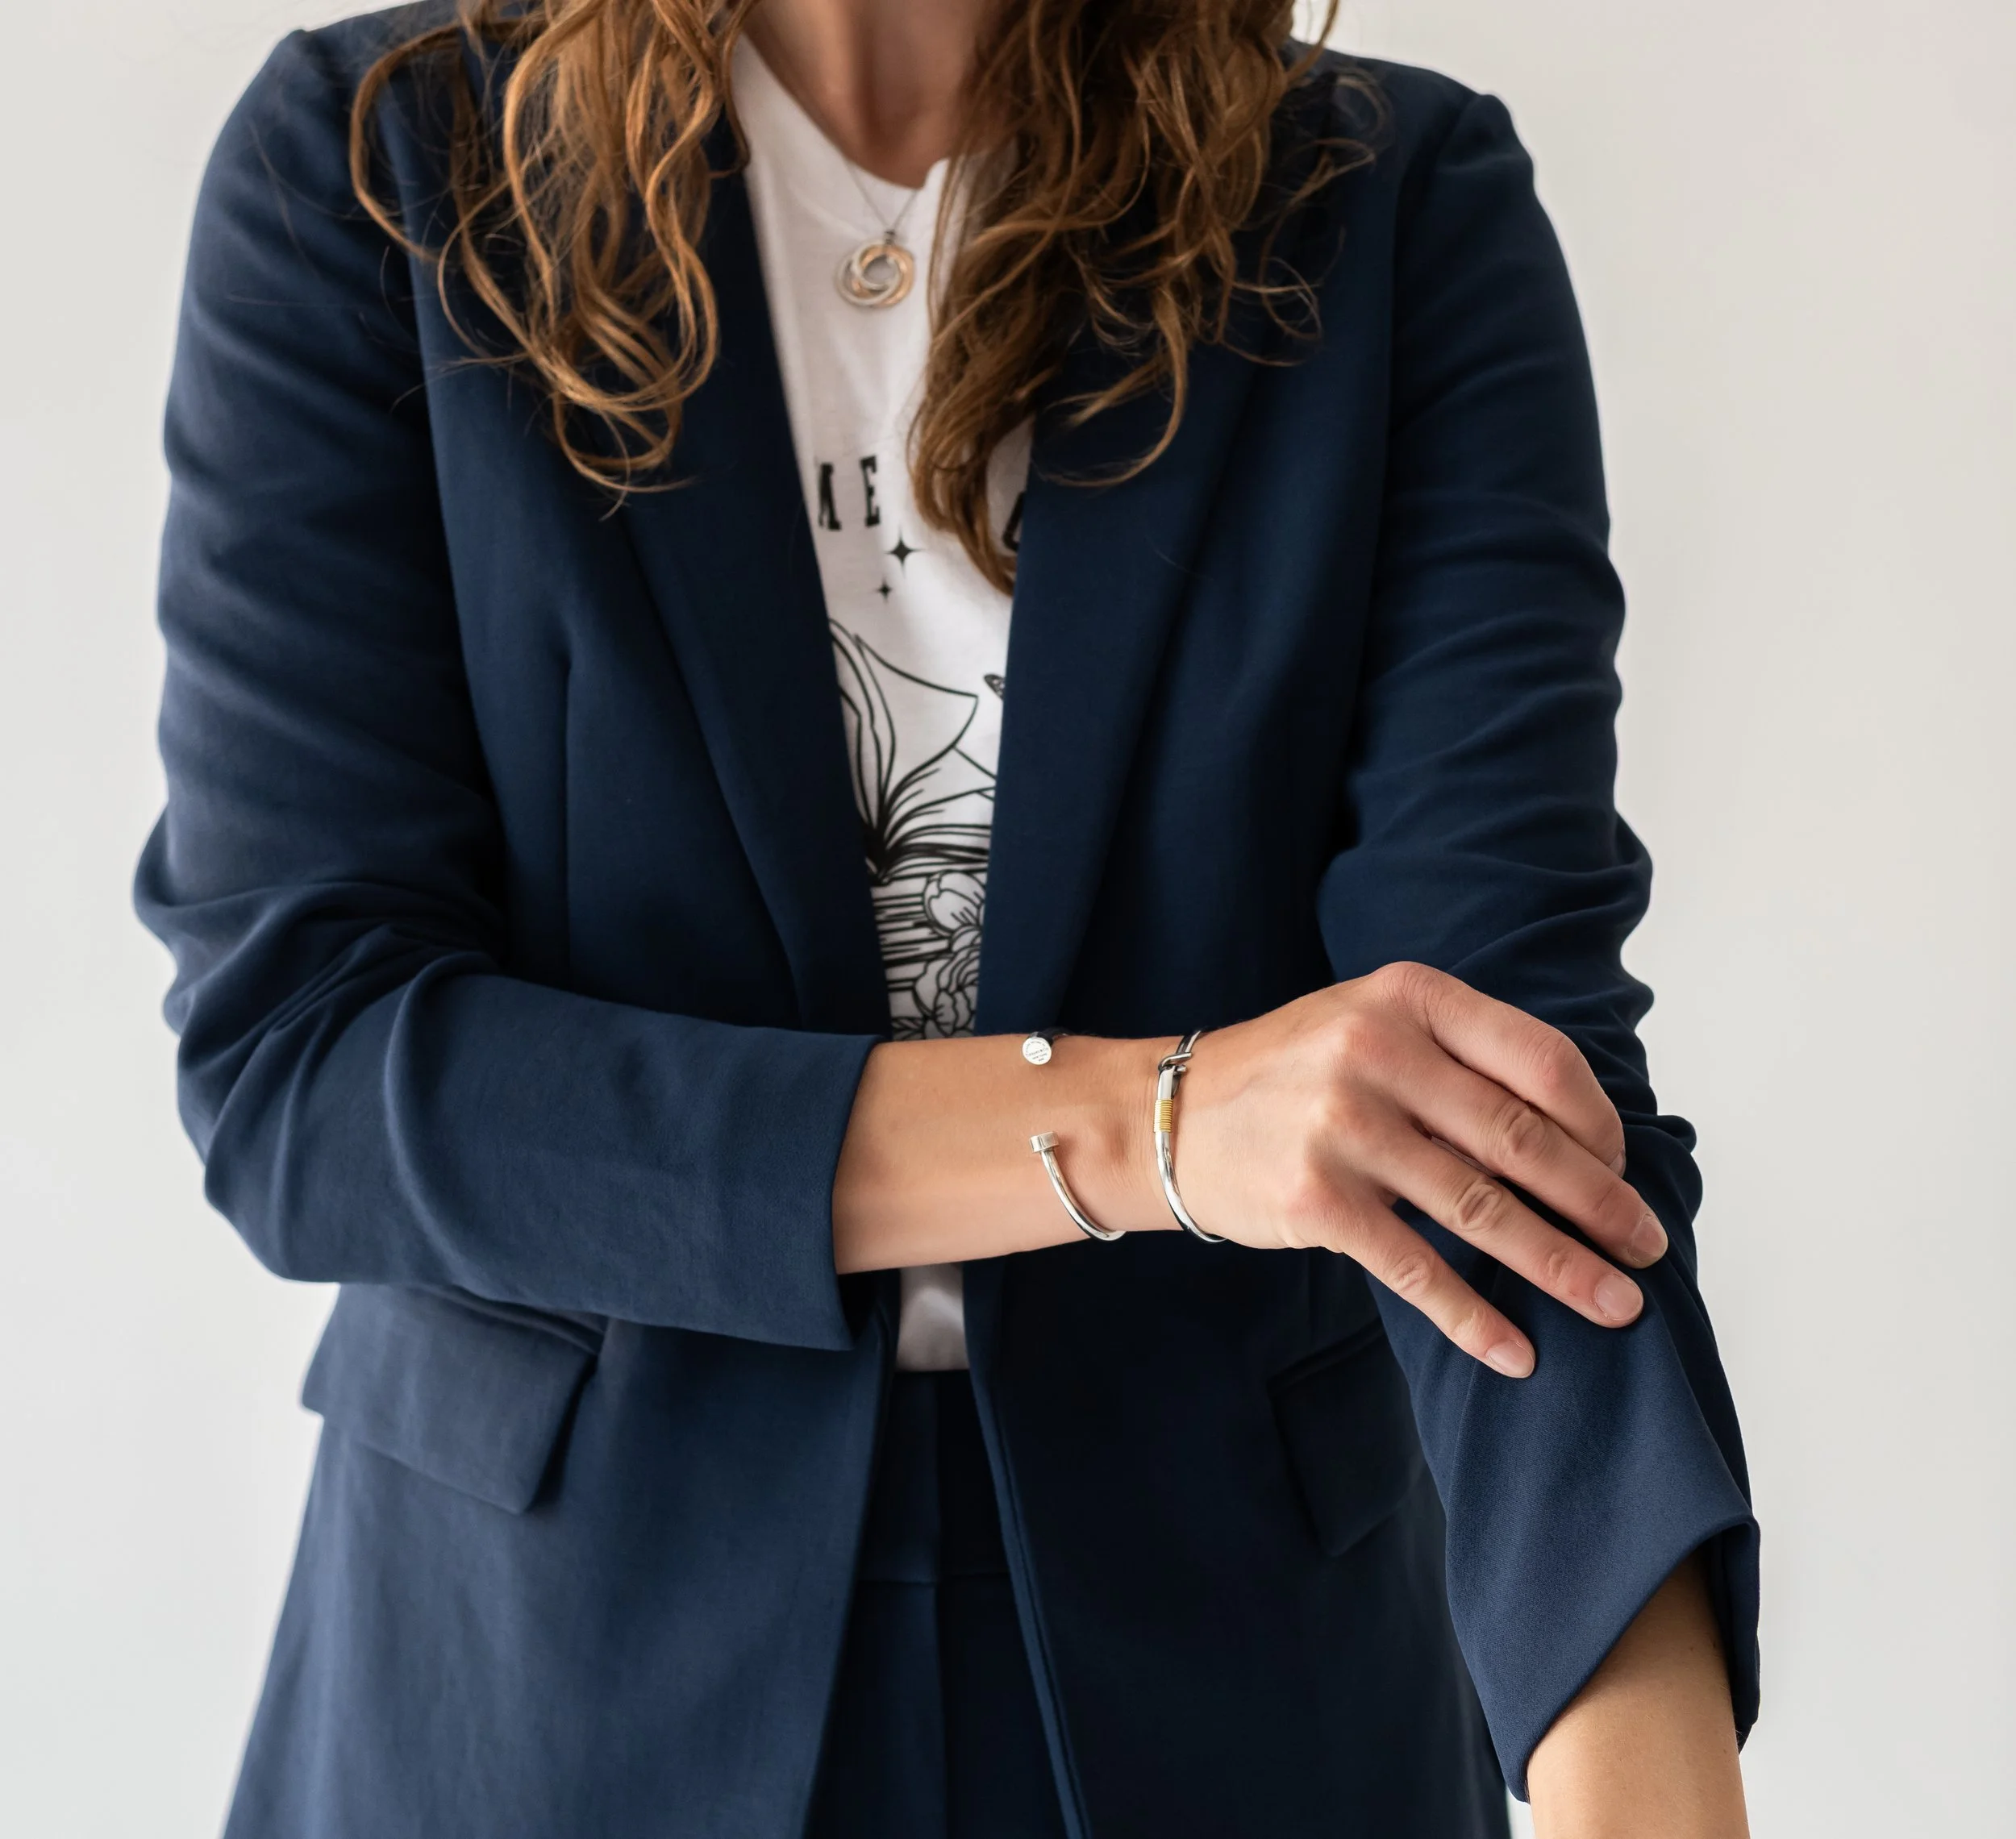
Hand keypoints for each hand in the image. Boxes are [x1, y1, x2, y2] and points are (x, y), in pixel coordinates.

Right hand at [1172, 962, 1667, 1375]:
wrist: (1168, 1116)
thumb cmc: (1290, 1074)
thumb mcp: (1370, 1025)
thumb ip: (1460, 1060)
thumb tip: (1579, 1141)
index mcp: (1408, 998)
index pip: (1541, 1061)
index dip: (1598, 1125)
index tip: (1621, 1171)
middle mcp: (1377, 1052)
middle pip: (1524, 1140)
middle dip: (1601, 1205)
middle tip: (1647, 1248)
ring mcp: (1343, 1126)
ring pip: (1483, 1210)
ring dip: (1562, 1266)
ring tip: (1616, 1307)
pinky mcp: (1315, 1199)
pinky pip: (1417, 1268)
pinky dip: (1474, 1317)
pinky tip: (1516, 1351)